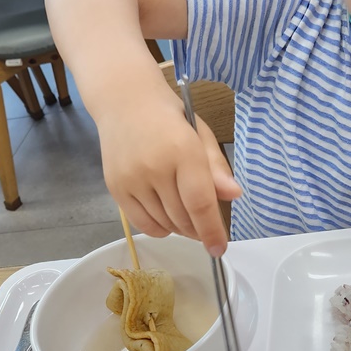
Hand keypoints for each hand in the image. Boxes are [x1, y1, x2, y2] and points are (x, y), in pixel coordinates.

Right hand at [98, 93, 241, 255]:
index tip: (220, 248)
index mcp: (182, 150)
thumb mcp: (200, 134)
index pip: (200, 203)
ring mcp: (132, 179)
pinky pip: (142, 224)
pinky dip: (159, 228)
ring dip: (180, 228)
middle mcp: (154, 167)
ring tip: (186, 214)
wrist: (124, 101)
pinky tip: (167, 216)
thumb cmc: (169, 116)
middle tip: (206, 226)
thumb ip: (217, 168)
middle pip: (183, 218)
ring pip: (164, 224)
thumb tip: (234, 195)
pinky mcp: (116, 188)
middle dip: (199, 230)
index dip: (212, 231)